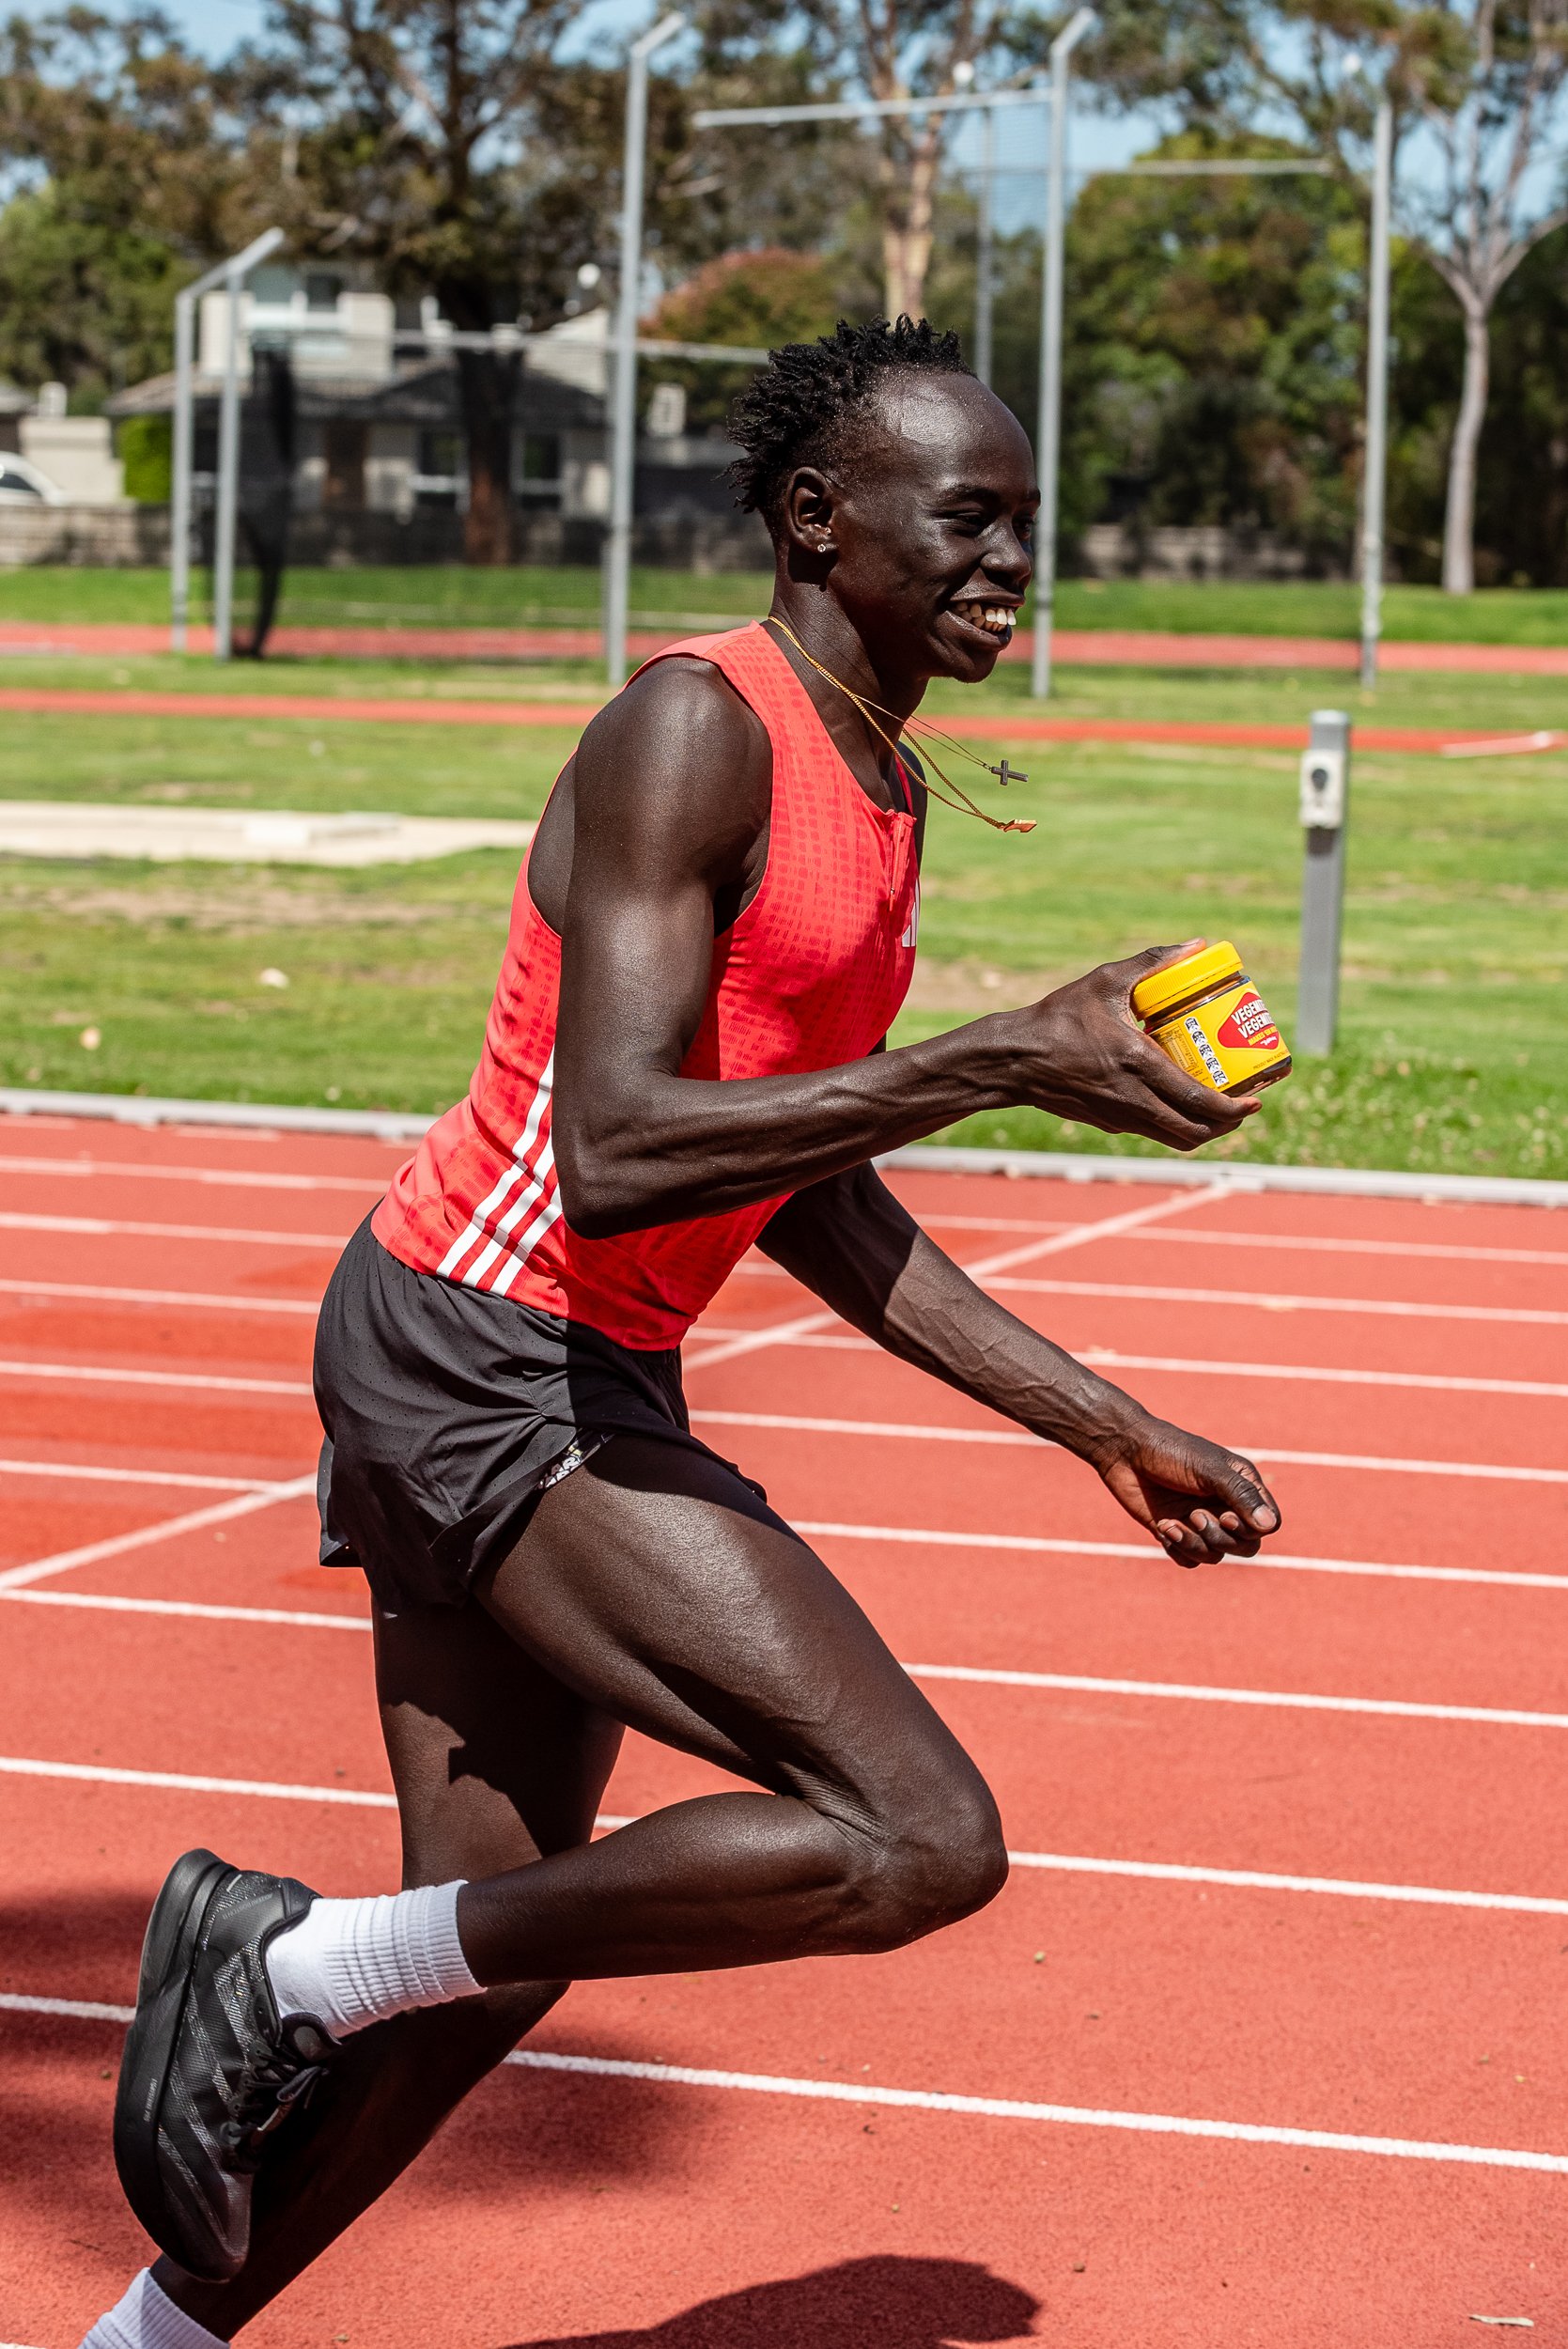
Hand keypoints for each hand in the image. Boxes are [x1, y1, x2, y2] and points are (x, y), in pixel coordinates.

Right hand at [999, 942, 1263, 1151]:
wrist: (1014, 1059)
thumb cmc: (1058, 1018)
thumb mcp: (1105, 982)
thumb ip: (1152, 962)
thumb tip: (1195, 945)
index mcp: (1138, 1065)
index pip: (1198, 1101)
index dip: (1234, 1109)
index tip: (1256, 1099)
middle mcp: (1133, 1100)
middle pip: (1194, 1132)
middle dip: (1226, 1126)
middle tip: (1243, 1104)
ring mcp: (1120, 1117)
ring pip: (1175, 1139)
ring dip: (1203, 1130)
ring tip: (1219, 1109)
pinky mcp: (1108, 1123)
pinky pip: (1152, 1131)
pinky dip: (1175, 1124)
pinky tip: (1177, 1100)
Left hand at [1089, 1408, 1281, 1565]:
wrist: (1124, 1451)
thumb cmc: (1169, 1452)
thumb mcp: (1208, 1470)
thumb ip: (1241, 1495)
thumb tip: (1270, 1526)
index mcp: (1242, 1486)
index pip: (1267, 1524)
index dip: (1250, 1529)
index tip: (1225, 1515)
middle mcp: (1225, 1506)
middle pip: (1245, 1547)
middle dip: (1220, 1539)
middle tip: (1195, 1515)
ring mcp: (1201, 1521)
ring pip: (1216, 1556)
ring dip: (1194, 1545)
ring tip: (1171, 1523)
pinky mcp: (1177, 1532)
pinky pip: (1190, 1560)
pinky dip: (1178, 1549)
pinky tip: (1162, 1527)